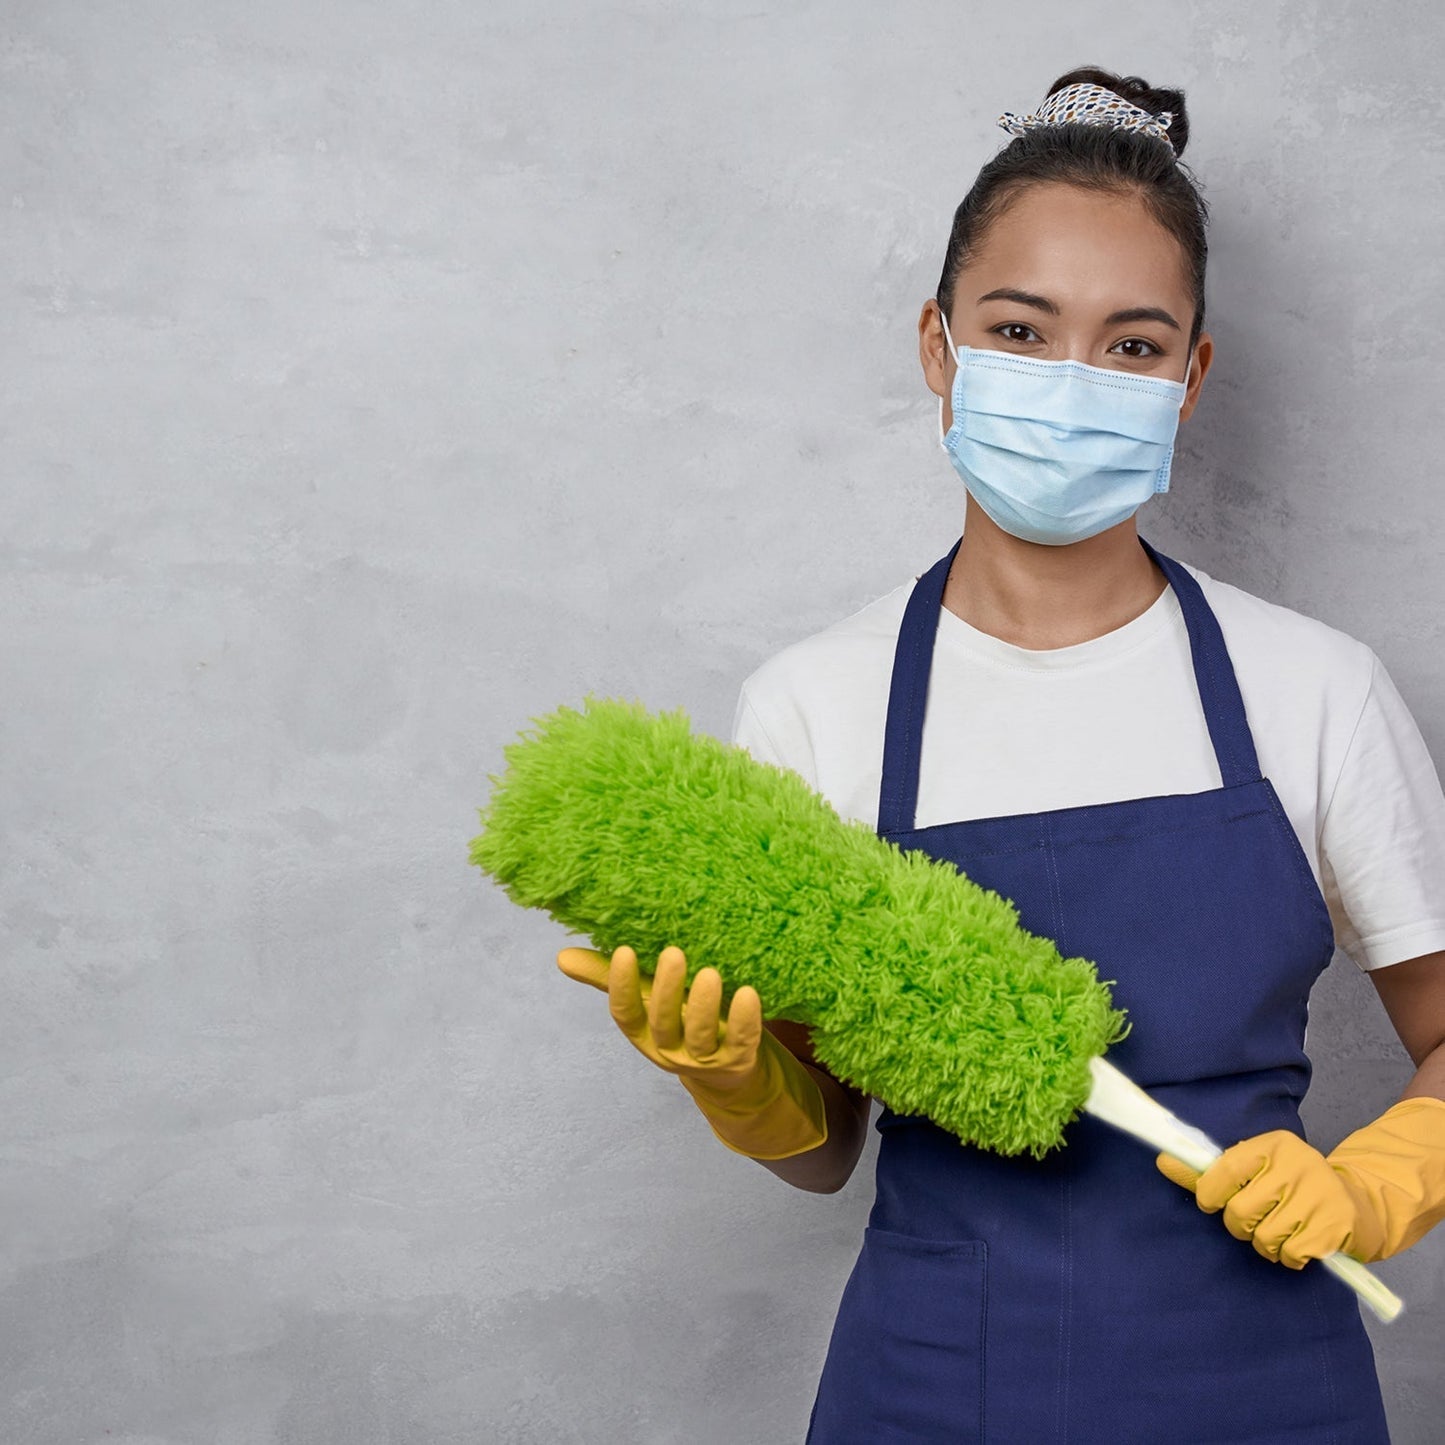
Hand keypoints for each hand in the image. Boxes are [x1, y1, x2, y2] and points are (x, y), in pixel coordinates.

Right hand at [556, 943, 829, 1158]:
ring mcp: (704, 1060)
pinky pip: (741, 1042)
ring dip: (703, 1005)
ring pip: (699, 1036)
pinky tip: (748, 993)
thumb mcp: (648, 1003)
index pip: (626, 1014)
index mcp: (645, 1034)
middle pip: (663, 1024)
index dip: (622, 986)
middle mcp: (670, 1050)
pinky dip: (744, 1020)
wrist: (729, 1073)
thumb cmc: (682, 1023)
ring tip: (709, 974)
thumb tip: (562, 956)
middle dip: (666, 990)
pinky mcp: (738, 1061)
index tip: (624, 952)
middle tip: (673, 953)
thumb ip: (609, 979)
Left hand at [1156, 1131, 1382, 1267]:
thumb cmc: (1293, 1185)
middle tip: (1255, 1220)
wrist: (1357, 1202)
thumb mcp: (1256, 1168)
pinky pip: (1291, 1254)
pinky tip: (1300, 1243)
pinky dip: (1289, 1257)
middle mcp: (1297, 1164)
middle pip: (1241, 1212)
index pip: (1225, 1170)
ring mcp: (1319, 1194)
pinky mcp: (1335, 1225)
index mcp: (1273, 1144)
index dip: (1210, 1193)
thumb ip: (1211, 1171)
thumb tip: (1163, 1162)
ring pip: (1264, 1237)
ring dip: (1266, 1244)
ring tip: (1280, 1231)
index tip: (1212, 1203)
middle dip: (1240, 1226)